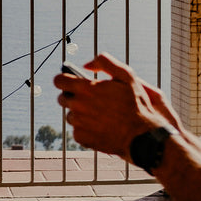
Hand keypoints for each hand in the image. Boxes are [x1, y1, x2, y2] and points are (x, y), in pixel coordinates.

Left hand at [53, 52, 171, 161]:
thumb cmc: (136, 105)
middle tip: (89, 100)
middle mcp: (77, 105)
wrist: (142, 136)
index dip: (64, 80)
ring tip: (98, 116)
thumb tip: (86, 65)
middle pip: (62, 99)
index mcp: (85, 88)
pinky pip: (77, 131)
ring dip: (80, 114)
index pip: (58, 80)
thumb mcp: (126, 75)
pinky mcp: (81, 138)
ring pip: (70, 116)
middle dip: (72, 98)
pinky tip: (100, 128)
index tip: (69, 82)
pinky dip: (85, 130)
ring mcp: (78, 123)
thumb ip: (104, 62)